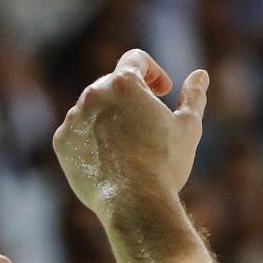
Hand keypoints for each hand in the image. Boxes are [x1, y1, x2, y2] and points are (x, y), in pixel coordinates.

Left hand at [53, 49, 208, 222]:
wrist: (133, 203)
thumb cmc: (165, 163)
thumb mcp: (188, 127)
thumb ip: (193, 96)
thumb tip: (200, 75)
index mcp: (125, 83)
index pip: (136, 59)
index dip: (153, 72)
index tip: (163, 91)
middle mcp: (94, 94)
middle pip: (112, 83)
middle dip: (131, 97)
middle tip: (148, 122)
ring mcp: (74, 118)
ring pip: (94, 108)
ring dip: (111, 117)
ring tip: (131, 146)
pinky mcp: (62, 141)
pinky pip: (78, 131)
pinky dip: (92, 138)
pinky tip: (111, 159)